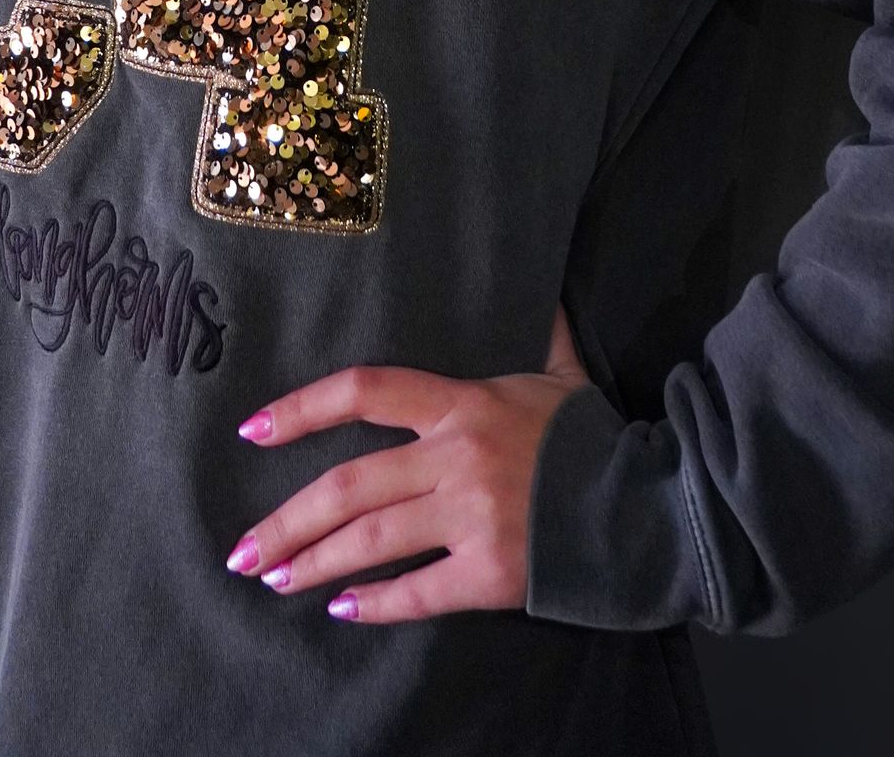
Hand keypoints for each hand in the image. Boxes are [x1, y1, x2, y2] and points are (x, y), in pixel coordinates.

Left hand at [224, 301, 592, 622]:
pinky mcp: (491, 574)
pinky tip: (340, 610)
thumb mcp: (561, 375)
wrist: (652, 508)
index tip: (253, 428)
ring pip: (370, 540)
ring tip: (273, 579)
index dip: (303, 409)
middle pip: (350, 485)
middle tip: (241, 550)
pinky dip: (374, 605)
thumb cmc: (597, 440)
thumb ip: (541, 331)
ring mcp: (471, 517)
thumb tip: (545, 284)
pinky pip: (417, 592)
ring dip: (313, 562)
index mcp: (463, 403)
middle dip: (287, 519)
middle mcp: (456, 457)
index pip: (366, 391)